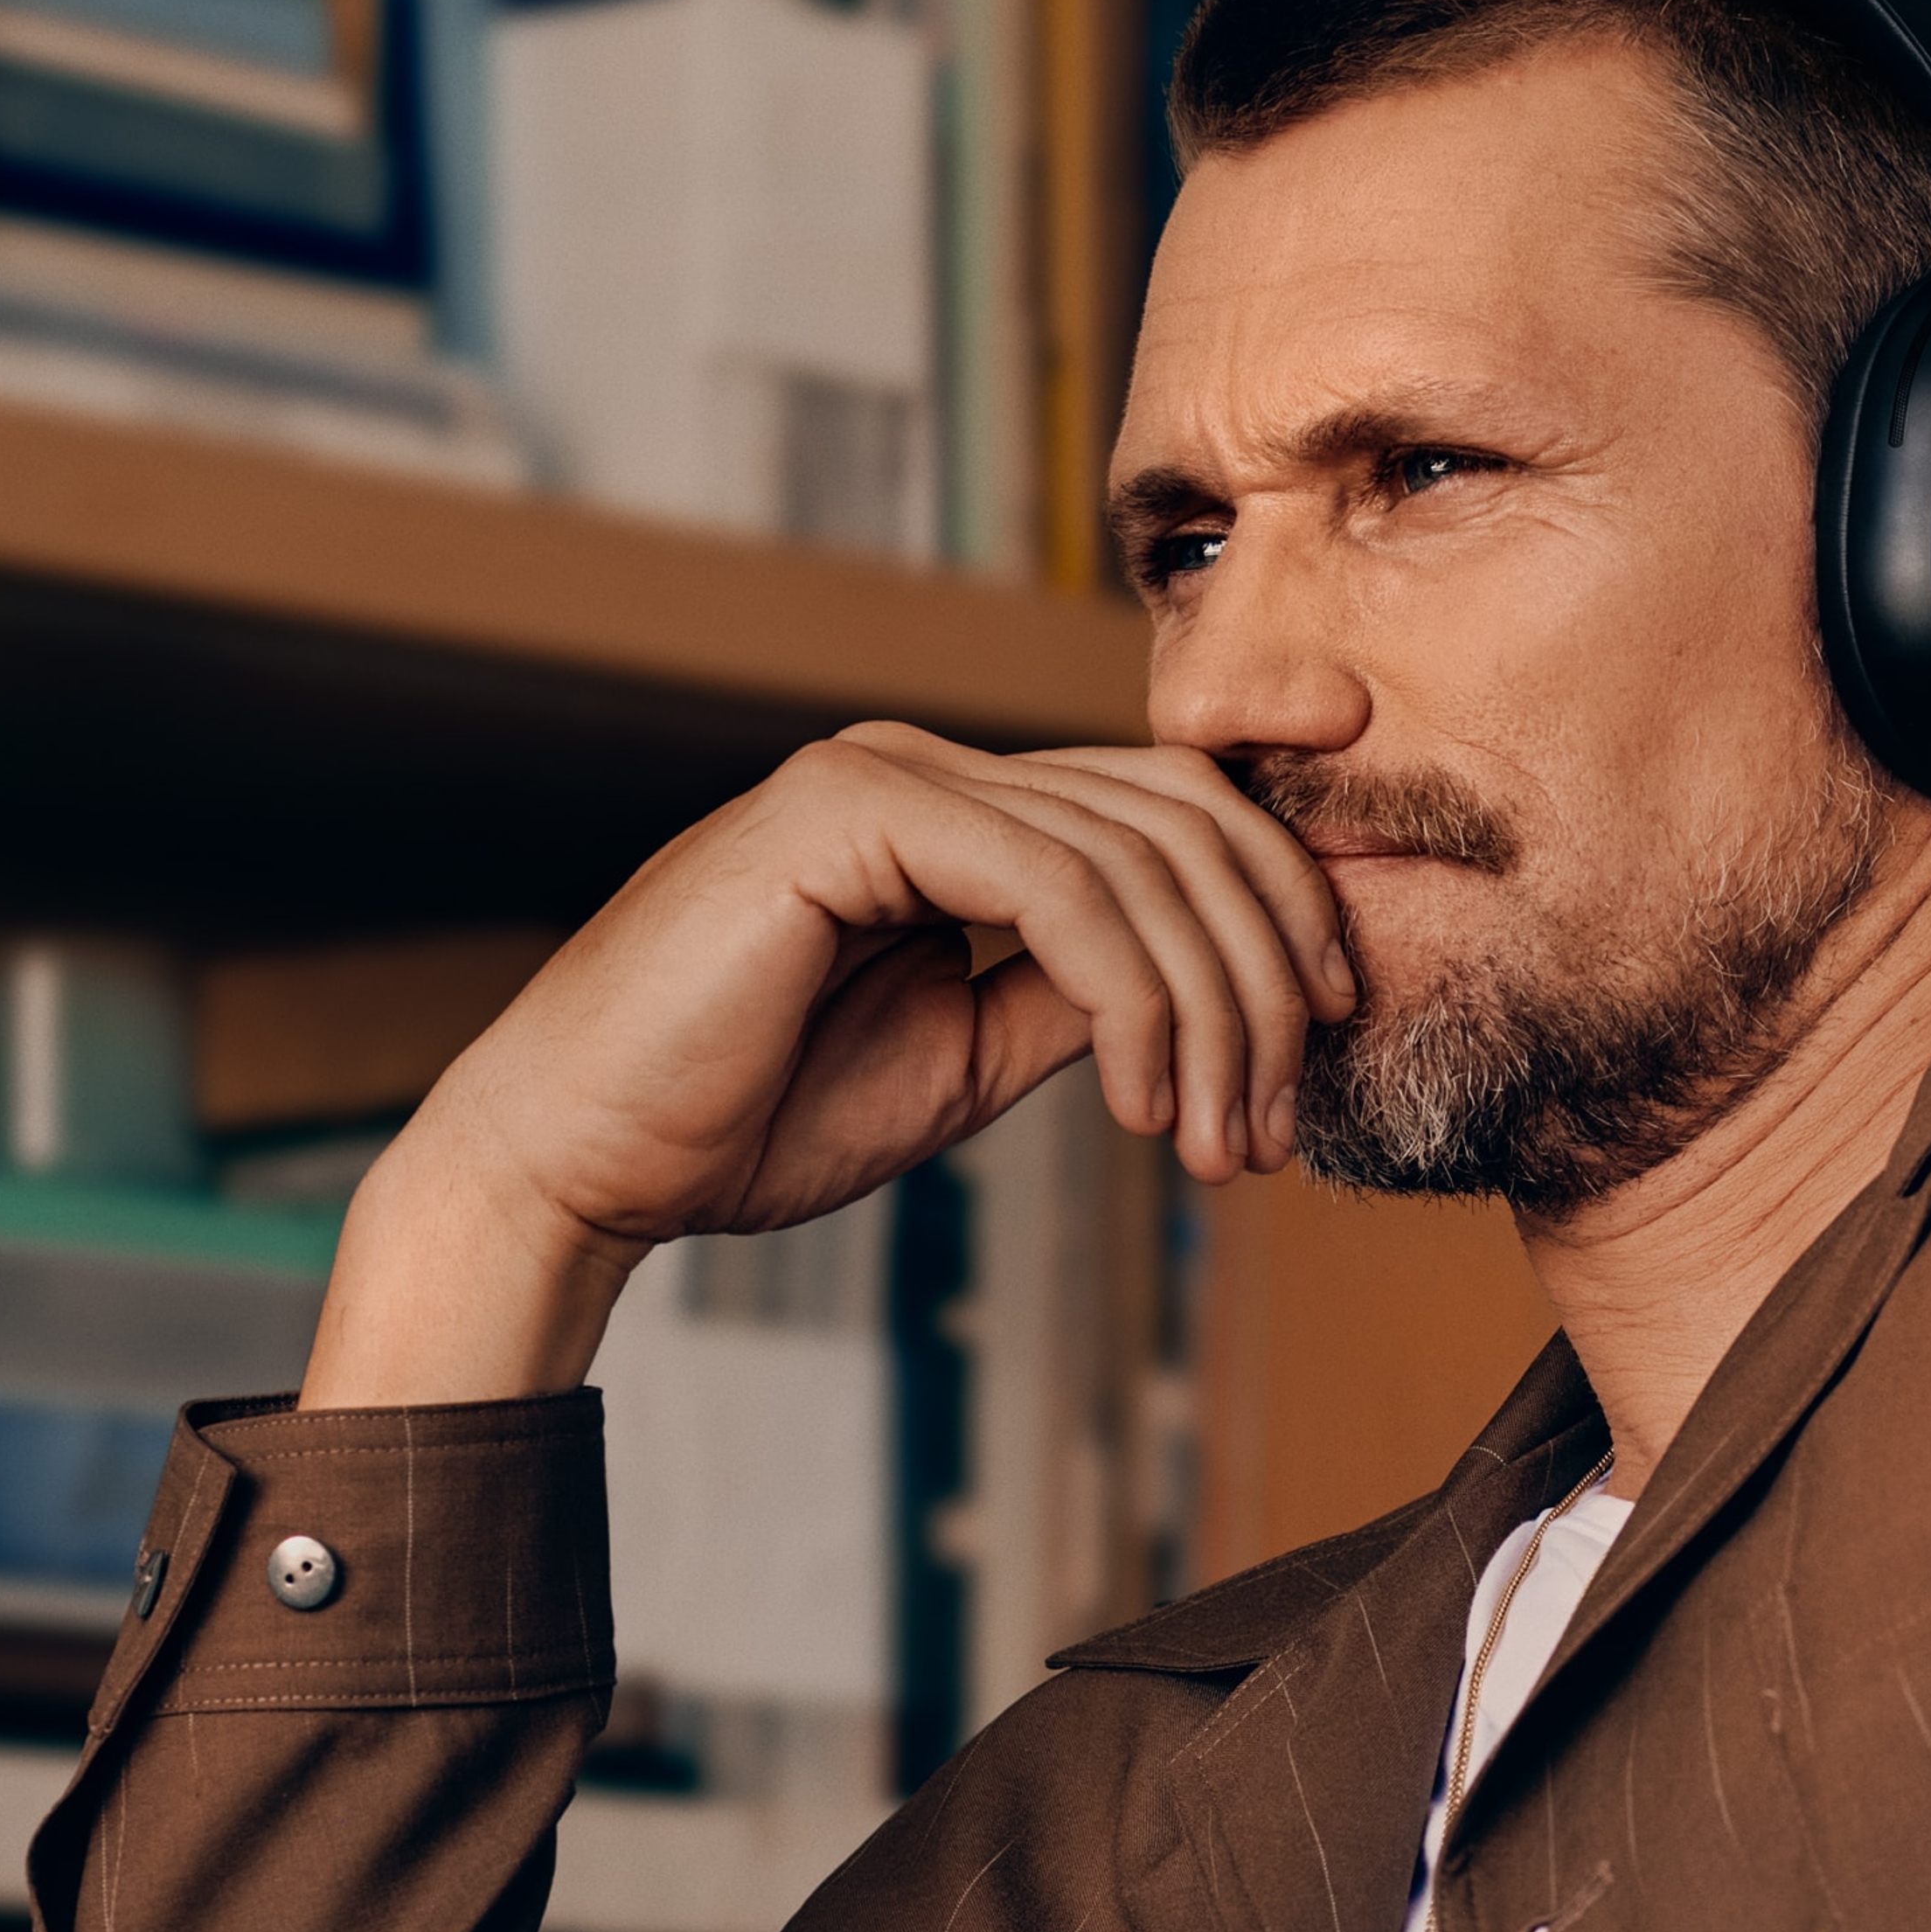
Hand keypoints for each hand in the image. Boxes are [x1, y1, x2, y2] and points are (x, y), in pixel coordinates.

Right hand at [302, 728, 1355, 1407]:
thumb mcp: (969, 1053)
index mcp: (959, 811)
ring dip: (1211, 1016)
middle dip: (1265, 977)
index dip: (1281, 886)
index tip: (1346, 1003)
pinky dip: (1128, 999)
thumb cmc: (752, 1115)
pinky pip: (1054, 887)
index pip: (1174, 803)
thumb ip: (1076, 993)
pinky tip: (1135, 1103)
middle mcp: (928, 765)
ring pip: (1138, 861)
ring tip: (1215, 1144)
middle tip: (1273, 1126)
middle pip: (1183, 820)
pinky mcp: (844, 814)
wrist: (584, 1165)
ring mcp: (884, 773)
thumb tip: (1207, 984)